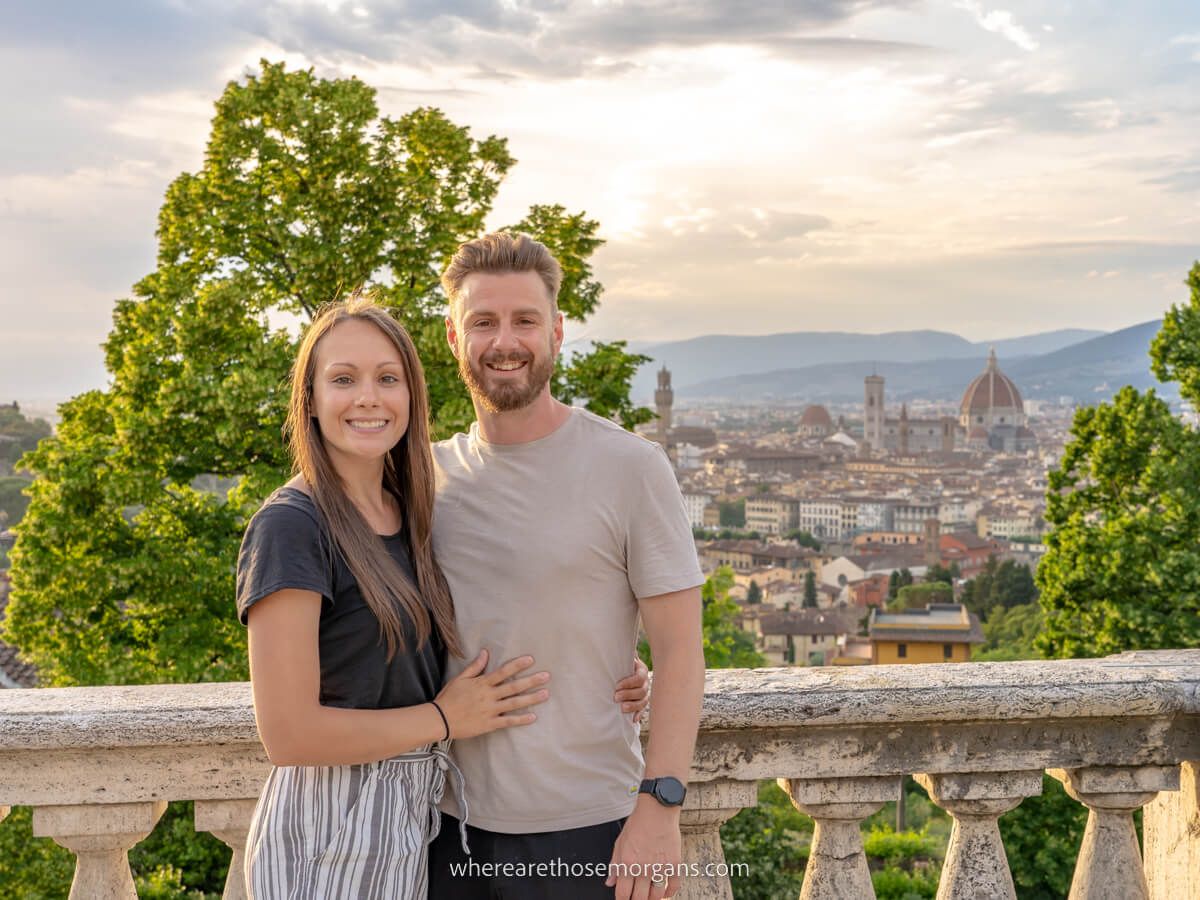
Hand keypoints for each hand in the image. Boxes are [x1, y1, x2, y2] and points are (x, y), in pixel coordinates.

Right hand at [434, 650, 548, 739]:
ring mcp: (490, 710)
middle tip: (547, 676)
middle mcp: (489, 696)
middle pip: (513, 687)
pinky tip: (533, 717)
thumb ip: (475, 666)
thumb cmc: (449, 697)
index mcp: (482, 683)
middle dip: (531, 681)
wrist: (440, 719)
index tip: (531, 659)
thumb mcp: (460, 679)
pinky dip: (520, 720)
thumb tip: (485, 652)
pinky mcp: (489, 724)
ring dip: (531, 699)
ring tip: (545, 694)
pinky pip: (507, 722)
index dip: (517, 665)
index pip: (503, 671)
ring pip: (514, 703)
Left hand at [605, 799, 682, 899]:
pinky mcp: (674, 863)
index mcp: (628, 863)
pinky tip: (665, 891)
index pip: (623, 893)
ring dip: (653, 898)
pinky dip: (670, 892)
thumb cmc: (639, 823)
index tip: (624, 899)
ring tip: (650, 895)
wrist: (657, 809)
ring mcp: (660, 867)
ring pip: (657, 895)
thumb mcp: (620, 842)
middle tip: (637, 898)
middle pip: (640, 898)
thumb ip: (615, 864)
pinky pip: (674, 886)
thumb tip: (610, 881)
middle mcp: (644, 867)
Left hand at [614, 656, 649, 723]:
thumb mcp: (620, 654)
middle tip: (615, 697)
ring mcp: (645, 692)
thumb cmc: (618, 660)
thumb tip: (606, 638)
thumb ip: (617, 650)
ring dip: (633, 706)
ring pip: (643, 701)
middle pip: (642, 691)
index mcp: (640, 669)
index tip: (616, 686)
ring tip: (621, 709)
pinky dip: (638, 714)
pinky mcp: (641, 701)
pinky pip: (643, 709)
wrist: (622, 667)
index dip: (628, 683)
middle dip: (628, 694)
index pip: (639, 678)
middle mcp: (645, 681)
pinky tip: (633, 719)